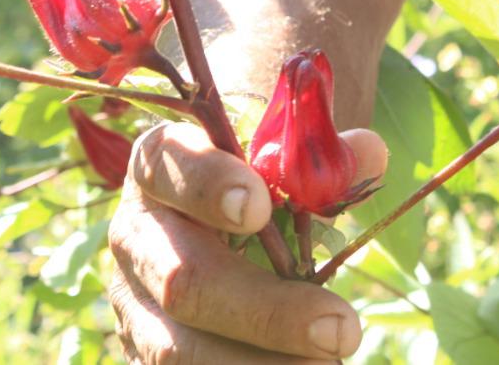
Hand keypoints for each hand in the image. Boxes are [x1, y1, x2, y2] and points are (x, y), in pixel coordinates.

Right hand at [108, 122, 387, 362]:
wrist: (208, 246)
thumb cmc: (250, 198)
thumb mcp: (276, 170)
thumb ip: (319, 161)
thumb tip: (367, 152)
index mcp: (157, 168)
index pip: (166, 163)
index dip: (206, 184)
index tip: (260, 206)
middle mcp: (134, 235)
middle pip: (183, 278)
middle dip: (265, 311)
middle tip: (340, 329)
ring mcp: (131, 304)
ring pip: (177, 349)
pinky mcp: (141, 355)